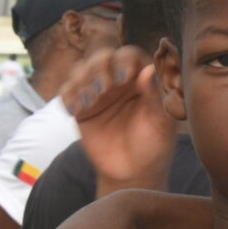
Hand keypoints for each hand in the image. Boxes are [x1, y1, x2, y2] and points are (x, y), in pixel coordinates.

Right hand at [67, 51, 176, 192]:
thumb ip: (156, 96)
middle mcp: (118, 81)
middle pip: (101, 58)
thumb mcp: (161, 123)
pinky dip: (68, 96)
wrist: (132, 172)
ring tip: (90, 102)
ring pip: (81, 70)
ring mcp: (97, 92)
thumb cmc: (154, 145)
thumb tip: (149, 68)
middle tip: (104, 89)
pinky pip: (66, 92)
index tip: (125, 77)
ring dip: (82, 81)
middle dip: (99, 69)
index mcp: (142, 79)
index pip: (130, 56)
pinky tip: (76, 110)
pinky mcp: (80, 106)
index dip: (124, 61)